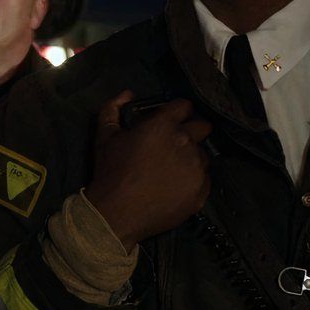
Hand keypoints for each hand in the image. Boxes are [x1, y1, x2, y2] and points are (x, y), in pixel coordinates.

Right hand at [83, 90, 212, 249]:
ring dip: (192, 157)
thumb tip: (128, 93)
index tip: (172, 119)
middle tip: (177, 142)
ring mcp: (196, 168)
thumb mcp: (105, 137)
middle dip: (193, 130)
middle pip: (203, 126)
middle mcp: (186, 142)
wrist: (116, 215)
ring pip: (203, 154)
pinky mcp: (200, 190)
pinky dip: (194, 180)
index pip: (185, 105)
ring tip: (175, 169)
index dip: (178, 111)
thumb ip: (113, 109)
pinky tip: (177, 186)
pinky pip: (204, 179)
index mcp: (164, 125)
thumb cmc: (111, 173)